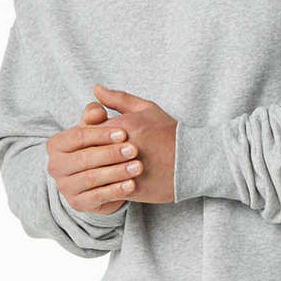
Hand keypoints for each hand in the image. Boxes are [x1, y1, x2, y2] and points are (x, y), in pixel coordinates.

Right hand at [46, 100, 143, 215]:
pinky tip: (131, 185)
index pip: (78, 136)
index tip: (124, 133)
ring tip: (137, 167)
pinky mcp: (77, 204)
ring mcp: (64, 187)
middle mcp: (55, 166)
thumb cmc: (100, 144)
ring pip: (91, 178)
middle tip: (134, 150)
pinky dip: (115, 191)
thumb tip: (97, 109)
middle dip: (111, 154)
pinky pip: (97, 197)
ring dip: (116, 172)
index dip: (101, 134)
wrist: (103, 176)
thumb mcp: (98, 127)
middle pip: (84, 158)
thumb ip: (96, 114)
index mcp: (56, 144)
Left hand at [91, 84, 176, 205]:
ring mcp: (126, 170)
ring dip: (94, 174)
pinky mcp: (133, 189)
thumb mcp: (146, 109)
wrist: (193, 160)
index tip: (92, 141)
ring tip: (100, 171)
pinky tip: (109, 184)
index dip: (87, 137)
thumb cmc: (169, 132)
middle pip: (89, 154)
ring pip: (97, 175)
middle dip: (87, 156)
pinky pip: (110, 191)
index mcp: (122, 127)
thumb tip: (96, 89)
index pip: (87, 132)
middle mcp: (122, 148)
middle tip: (93, 157)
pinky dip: (106, 188)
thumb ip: (118, 99)